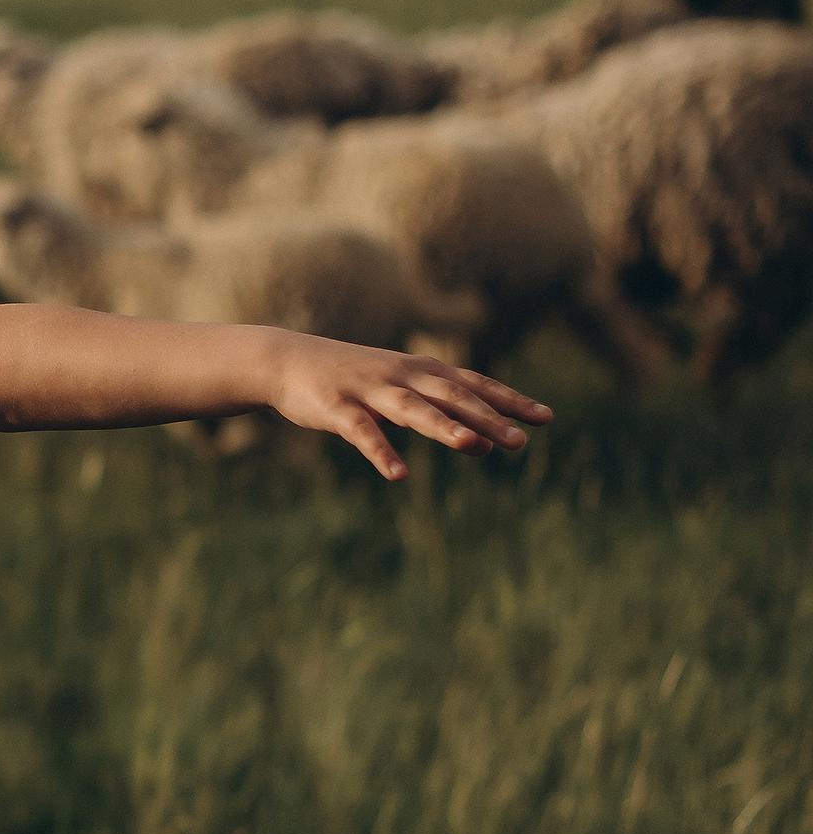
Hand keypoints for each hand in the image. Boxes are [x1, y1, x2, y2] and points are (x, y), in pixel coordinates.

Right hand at [265, 336, 550, 481]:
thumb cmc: (350, 379)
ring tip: (475, 447)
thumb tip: (482, 440)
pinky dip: (381, 451)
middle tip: (521, 441)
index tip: (546, 417)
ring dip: (445, 427)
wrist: (286, 359)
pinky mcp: (337, 408)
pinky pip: (362, 433)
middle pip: (452, 397)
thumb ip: (439, 412)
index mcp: (421, 371)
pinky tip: (399, 474)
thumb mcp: (400, 391)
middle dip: (488, 418)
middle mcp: (402, 376)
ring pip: (414, 410)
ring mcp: (370, 391)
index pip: (474, 384)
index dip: (510, 400)